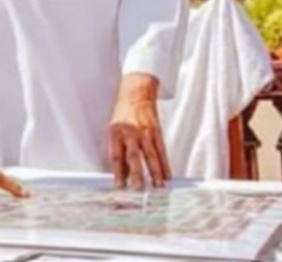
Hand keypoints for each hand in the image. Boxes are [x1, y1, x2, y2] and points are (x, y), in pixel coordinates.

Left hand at [108, 73, 170, 189]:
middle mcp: (130, 133)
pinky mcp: (156, 131)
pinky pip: (161, 150)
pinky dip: (164, 164)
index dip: (118, 172)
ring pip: (151, 155)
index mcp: (116, 133)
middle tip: (138, 189)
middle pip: (134, 156)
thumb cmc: (122, 113)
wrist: (136, 93)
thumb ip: (119, 151)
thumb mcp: (114, 130)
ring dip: (155, 172)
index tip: (119, 187)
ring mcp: (145, 132)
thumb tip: (122, 175)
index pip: (117, 156)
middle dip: (136, 173)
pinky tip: (167, 175)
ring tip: (158, 186)